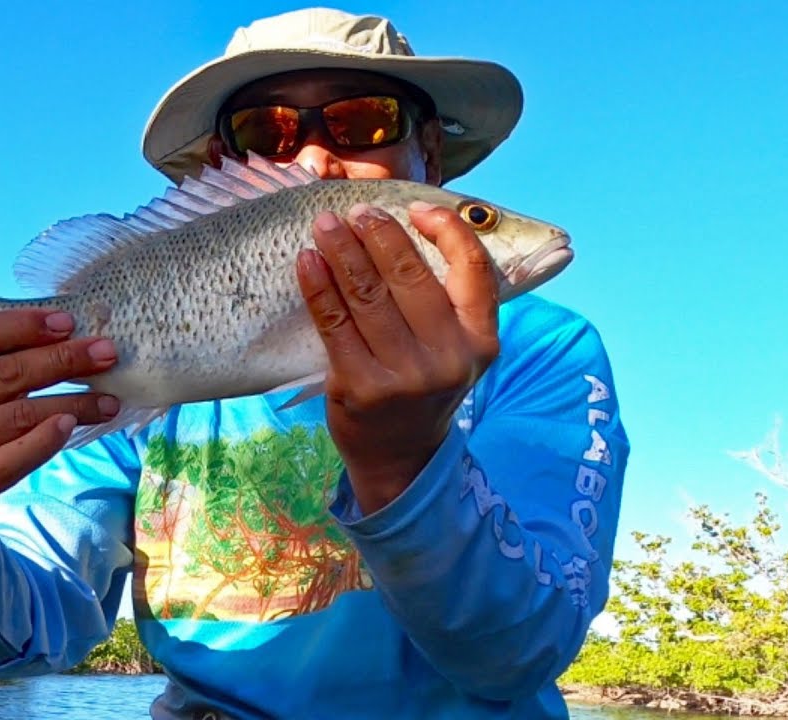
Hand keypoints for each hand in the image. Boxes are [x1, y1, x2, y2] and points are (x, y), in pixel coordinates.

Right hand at [0, 309, 119, 596]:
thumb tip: (63, 341)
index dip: (22, 326)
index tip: (67, 322)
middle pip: (4, 374)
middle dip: (62, 359)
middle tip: (105, 353)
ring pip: (18, 415)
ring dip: (71, 403)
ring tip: (108, 399)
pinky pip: (14, 457)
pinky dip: (46, 439)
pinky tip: (72, 426)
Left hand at [296, 202, 499, 514]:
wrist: (399, 458)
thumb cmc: (424, 387)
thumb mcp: (456, 349)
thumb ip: (448, 301)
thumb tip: (411, 225)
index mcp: (480, 340)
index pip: (472, 267)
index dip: (445, 229)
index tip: (416, 209)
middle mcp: (447, 357)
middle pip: (411, 275)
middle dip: (379, 233)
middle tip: (357, 212)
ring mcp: (403, 375)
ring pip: (368, 294)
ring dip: (342, 250)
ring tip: (325, 225)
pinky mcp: (360, 387)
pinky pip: (334, 322)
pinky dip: (318, 285)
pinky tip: (308, 261)